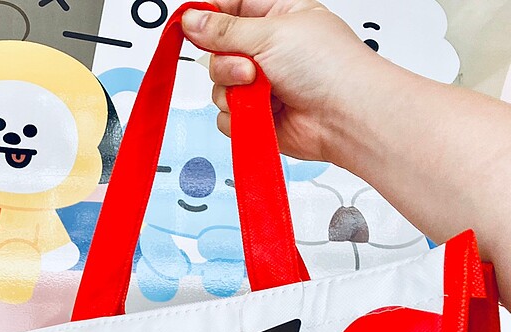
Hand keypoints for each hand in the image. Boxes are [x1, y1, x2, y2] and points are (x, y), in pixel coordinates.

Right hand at [182, 0, 395, 162]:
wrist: (343, 116)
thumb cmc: (329, 66)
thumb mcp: (270, 33)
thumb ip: (224, 30)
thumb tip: (192, 19)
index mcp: (278, 17)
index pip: (232, 8)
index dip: (210, 17)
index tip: (193, 24)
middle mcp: (269, 50)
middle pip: (219, 52)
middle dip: (227, 63)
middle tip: (248, 67)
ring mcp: (263, 84)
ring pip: (220, 87)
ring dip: (234, 91)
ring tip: (262, 91)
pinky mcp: (257, 115)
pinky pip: (226, 116)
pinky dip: (240, 116)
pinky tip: (264, 111)